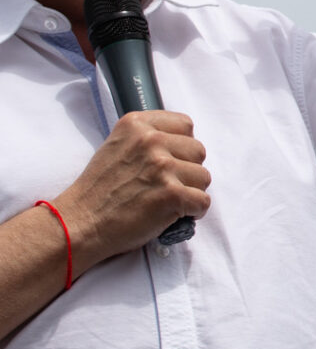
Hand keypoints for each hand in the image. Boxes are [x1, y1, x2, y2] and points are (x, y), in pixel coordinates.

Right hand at [56, 111, 209, 268]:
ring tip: (166, 200)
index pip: (185, 125)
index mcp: (137, 124)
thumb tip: (182, 141)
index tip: (169, 160)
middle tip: (165, 185)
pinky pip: (203, 201)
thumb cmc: (99, 190)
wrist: (79, 223)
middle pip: (198, 151)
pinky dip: (193, 211)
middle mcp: (151, 140)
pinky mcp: (171, 194)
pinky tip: (176, 214)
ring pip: (204, 177)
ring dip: (190, 192)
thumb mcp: (116, 146)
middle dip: (187, 170)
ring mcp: (162, 167)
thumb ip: (147, 137)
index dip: (181, 147)